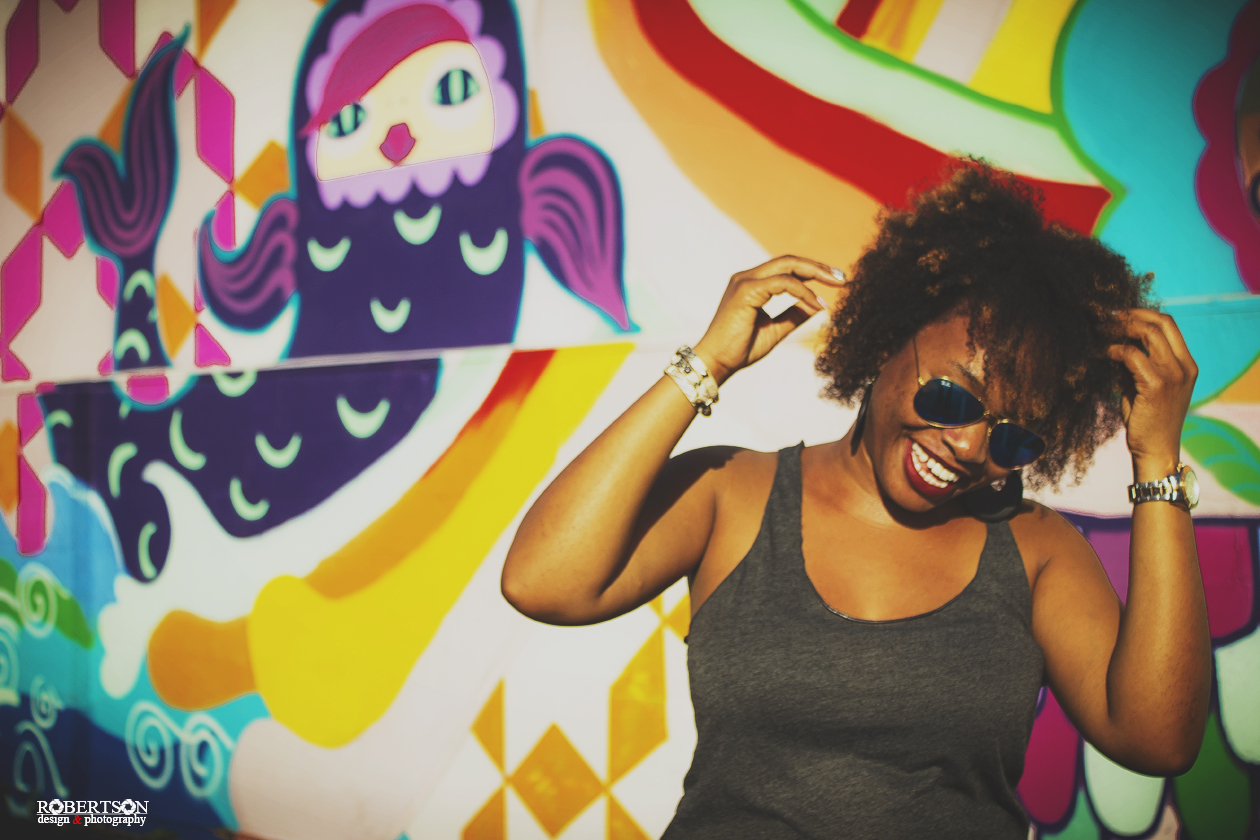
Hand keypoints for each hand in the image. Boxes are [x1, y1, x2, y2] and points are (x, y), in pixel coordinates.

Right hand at [692, 256, 844, 383]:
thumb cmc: (740, 349)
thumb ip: (794, 316)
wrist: (716, 363)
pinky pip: (783, 283)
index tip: (836, 281)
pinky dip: (803, 292)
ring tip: (837, 284)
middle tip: (843, 278)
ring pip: (787, 266)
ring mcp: (745, 281)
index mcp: (752, 284)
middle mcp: (747, 277)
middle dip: (819, 267)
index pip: (787, 268)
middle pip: (790, 261)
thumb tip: (817, 306)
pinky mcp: (746, 291)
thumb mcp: (775, 330)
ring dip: (815, 273)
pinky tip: (815, 304)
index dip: (812, 271)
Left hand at [1106, 310, 1197, 479]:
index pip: (1168, 323)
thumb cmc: (1147, 421)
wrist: (1156, 451)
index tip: (1118, 314)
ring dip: (1119, 328)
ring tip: (1099, 331)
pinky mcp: (1157, 385)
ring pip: (1147, 333)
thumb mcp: (1144, 386)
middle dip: (1130, 314)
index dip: (1142, 313)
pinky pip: (1132, 355)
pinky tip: (1099, 353)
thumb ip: (1137, 365)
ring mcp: (1173, 375)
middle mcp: (1184, 367)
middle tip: (1105, 317)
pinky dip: (1113, 349)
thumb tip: (1114, 343)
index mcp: (1187, 365)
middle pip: (1160, 322)